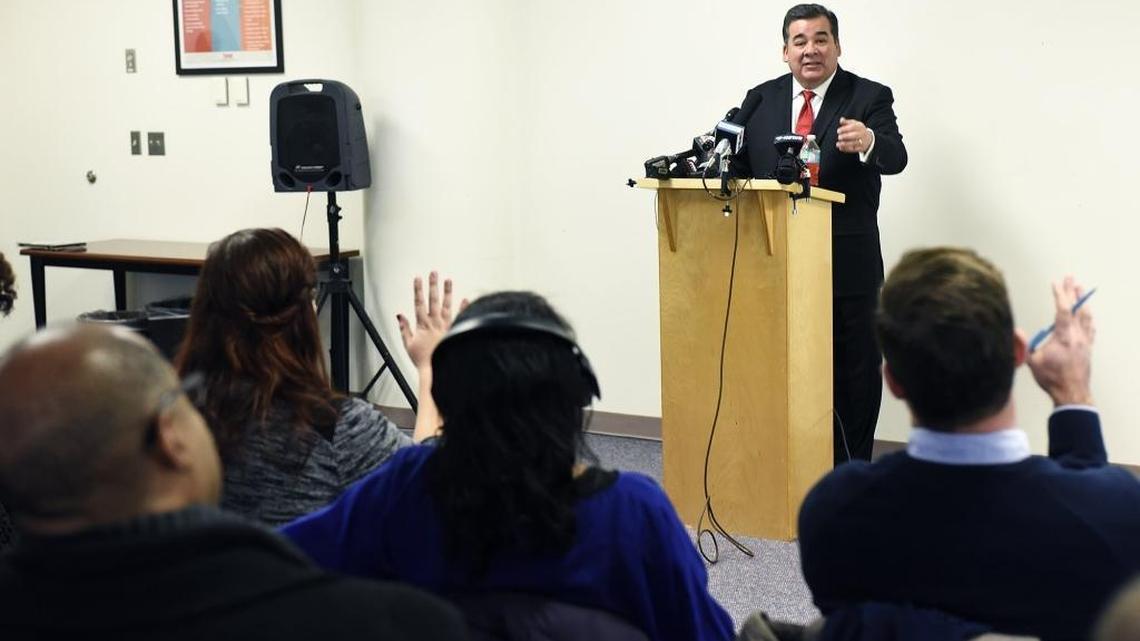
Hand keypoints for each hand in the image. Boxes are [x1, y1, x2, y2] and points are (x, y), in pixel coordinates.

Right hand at [397, 272, 465, 370]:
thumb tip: (400, 316)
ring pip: (447, 305)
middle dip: (433, 285)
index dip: (418, 290)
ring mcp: (446, 326)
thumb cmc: (423, 360)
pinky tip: (465, 299)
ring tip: (448, 280)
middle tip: (434, 273)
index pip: (419, 303)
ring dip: (447, 292)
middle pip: (433, 300)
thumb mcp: (408, 345)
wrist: (437, 369)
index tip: (418, 279)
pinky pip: (460, 317)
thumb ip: (404, 328)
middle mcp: (435, 323)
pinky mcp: (455, 331)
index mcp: (423, 325)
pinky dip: (463, 308)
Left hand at [836, 117, 870, 153]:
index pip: (853, 127)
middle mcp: (862, 134)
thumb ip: (847, 122)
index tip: (838, 131)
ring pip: (854, 143)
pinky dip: (846, 149)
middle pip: (855, 135)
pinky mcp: (861, 148)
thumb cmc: (858, 130)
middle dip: (846, 136)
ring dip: (845, 144)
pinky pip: (854, 149)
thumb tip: (841, 119)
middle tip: (839, 137)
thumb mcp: (854, 124)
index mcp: (860, 127)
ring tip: (837, 144)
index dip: (845, 129)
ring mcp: (862, 141)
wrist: (868, 138)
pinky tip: (840, 148)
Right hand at [1027, 277, 1094, 406]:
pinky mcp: (1088, 348)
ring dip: (1082, 302)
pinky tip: (1089, 315)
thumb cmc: (1052, 378)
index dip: (1059, 294)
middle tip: (1071, 278)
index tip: (1055, 282)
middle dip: (1072, 291)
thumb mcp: (1032, 361)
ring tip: (1081, 290)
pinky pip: (1091, 328)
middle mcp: (1077, 336)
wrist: (1072, 393)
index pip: (1062, 310)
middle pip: (1076, 308)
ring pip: (1086, 316)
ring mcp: (1085, 341)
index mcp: (1064, 336)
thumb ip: (1024, 345)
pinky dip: (1089, 318)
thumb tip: (1014, 332)